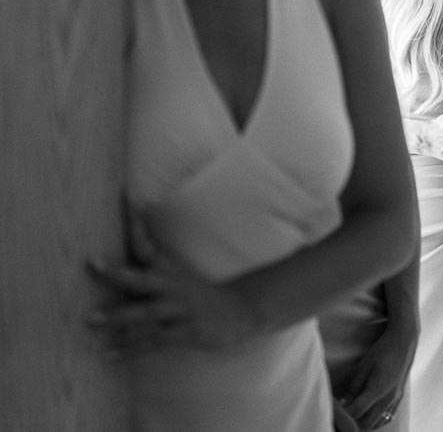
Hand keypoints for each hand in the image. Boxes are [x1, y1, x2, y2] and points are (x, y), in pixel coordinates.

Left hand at [86, 200, 260, 356]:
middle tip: (92, 264)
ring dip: (117, 316)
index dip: (136, 224)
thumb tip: (138, 231)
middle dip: (117, 272)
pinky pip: (154, 342)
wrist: (241, 312)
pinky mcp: (187, 332)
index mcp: (170, 270)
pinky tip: (108, 356)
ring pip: (145, 313)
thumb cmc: (200, 293)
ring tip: (89, 319)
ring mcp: (181, 310)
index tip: (129, 199)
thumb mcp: (179, 274)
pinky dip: (130, 350)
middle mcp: (174, 287)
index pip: (149, 244)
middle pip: (143, 278)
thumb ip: (154, 260)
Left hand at [337, 321, 416, 429]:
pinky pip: (386, 418)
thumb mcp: (363, 366)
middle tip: (343, 414)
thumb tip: (343, 404)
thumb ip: (353, 387)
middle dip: (352, 422)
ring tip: (353, 414)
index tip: (335, 412)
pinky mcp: (399, 398)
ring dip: (363, 423)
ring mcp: (395, 399)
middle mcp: (388, 398)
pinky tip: (368, 414)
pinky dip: (375, 420)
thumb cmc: (382, 351)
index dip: (344, 415)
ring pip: (376, 423)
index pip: (356, 412)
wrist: (403, 342)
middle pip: (366, 423)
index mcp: (377, 389)